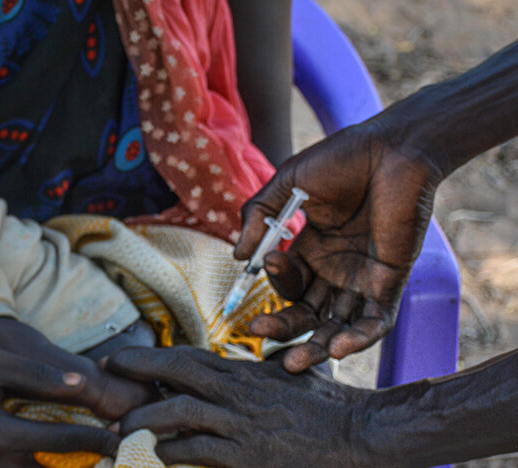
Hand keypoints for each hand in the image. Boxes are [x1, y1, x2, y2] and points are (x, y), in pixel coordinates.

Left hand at [107, 346, 374, 466]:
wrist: (360, 435)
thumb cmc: (325, 405)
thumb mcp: (284, 377)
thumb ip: (251, 373)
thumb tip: (227, 371)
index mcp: (242, 371)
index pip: (185, 357)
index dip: (148, 357)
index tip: (118, 358)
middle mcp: (236, 392)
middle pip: (175, 374)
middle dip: (136, 373)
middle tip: (106, 380)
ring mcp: (240, 424)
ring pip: (178, 414)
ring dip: (146, 420)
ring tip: (123, 429)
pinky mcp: (247, 456)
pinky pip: (199, 452)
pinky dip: (174, 452)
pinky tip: (160, 455)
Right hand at [235, 121, 442, 371]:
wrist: (392, 149)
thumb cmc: (340, 159)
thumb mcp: (287, 185)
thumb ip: (258, 217)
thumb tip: (238, 258)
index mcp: (311, 249)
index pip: (286, 282)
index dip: (273, 280)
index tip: (266, 262)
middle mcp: (335, 269)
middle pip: (307, 312)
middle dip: (284, 327)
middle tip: (260, 333)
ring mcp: (363, 277)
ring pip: (338, 325)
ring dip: (317, 347)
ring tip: (294, 364)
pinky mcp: (391, 281)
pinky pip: (377, 320)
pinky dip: (360, 338)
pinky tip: (339, 348)